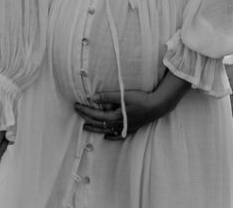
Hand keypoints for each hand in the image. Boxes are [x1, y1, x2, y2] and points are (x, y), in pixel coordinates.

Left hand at [73, 72, 189, 139]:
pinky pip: (118, 135)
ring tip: (85, 127)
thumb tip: (93, 98)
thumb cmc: (140, 99)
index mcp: (114, 117)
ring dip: (95, 128)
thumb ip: (107, 97)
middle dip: (86, 118)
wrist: (156, 106)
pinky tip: (106, 136)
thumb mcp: (122, 96)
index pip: (95, 115)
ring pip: (106, 130)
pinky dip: (111, 136)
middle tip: (77, 112)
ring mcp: (124, 128)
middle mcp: (118, 125)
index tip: (76, 106)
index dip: (85, 110)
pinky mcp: (131, 129)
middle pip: (98, 123)